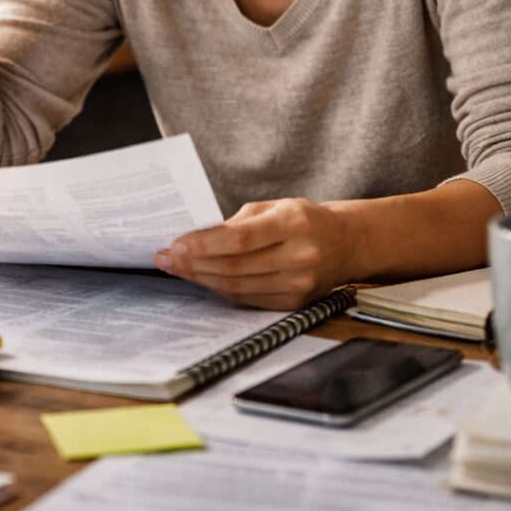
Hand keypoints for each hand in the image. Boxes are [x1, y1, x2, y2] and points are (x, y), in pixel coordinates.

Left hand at [152, 198, 354, 309]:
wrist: (345, 244)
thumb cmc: (303, 219)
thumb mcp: (274, 206)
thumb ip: (238, 222)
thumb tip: (196, 237)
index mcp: (293, 224)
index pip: (240, 239)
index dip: (204, 244)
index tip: (176, 243)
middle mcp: (298, 257)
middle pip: (234, 266)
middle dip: (193, 263)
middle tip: (165, 258)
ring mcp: (298, 285)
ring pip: (237, 287)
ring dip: (201, 279)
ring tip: (176, 268)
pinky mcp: (294, 304)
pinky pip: (247, 299)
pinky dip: (220, 290)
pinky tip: (201, 279)